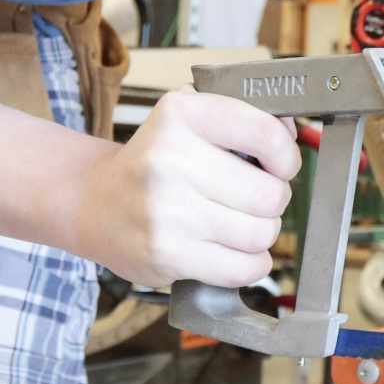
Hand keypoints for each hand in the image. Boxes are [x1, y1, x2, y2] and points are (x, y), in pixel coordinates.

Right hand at [75, 86, 298, 288]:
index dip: (286, 157)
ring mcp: (167, 210)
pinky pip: (242, 268)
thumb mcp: (188, 121)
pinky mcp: (167, 254)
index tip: (280, 166)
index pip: (267, 135)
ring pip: (261, 233)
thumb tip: (291, 133)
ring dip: (260, 234)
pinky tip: (231, 251)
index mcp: (181, 115)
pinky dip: (249, 265)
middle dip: (273, 201)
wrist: (92, 203)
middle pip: (271, 194)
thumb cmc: (152, 162)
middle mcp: (171, 159)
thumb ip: (242, 118)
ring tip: (236, 224)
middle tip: (252, 200)